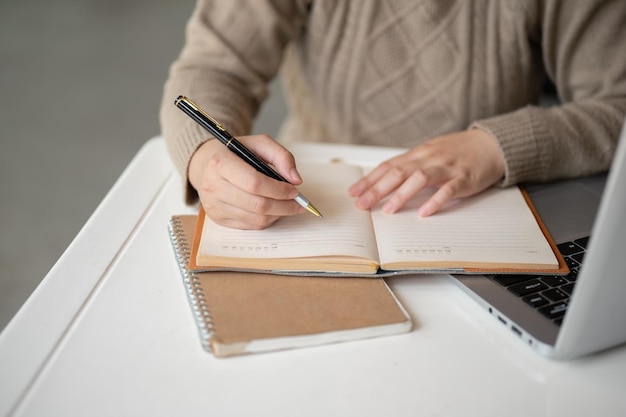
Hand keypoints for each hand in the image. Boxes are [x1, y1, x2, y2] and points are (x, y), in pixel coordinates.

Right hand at [189, 135, 305, 228]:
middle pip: (257, 204)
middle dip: (284, 206)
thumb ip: (281, 156)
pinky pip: (250, 226)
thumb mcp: (259, 144)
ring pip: (256, 218)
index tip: (294, 190)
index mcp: (221, 162)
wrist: (209, 166)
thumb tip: (296, 179)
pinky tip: (273, 210)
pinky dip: (268, 220)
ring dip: (278, 214)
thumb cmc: (238, 154)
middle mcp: (213, 185)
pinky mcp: (218, 219)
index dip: (278, 189)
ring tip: (288, 205)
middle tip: (298, 202)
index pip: (254, 182)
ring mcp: (214, 205)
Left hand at [349, 129, 504, 215]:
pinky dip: (436, 201)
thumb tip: (382, 181)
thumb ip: (409, 167)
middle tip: (362, 204)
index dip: (369, 179)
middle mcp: (428, 158)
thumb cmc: (456, 152)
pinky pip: (448, 190)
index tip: (353, 192)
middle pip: (398, 172)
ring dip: (402, 194)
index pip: (388, 166)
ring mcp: (446, 168)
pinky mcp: (464, 178)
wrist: (490, 144)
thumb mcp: (429, 154)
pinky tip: (425, 212)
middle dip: (377, 189)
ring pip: (420, 178)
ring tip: (388, 210)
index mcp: (418, 154)